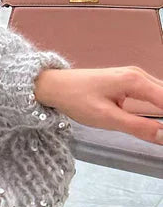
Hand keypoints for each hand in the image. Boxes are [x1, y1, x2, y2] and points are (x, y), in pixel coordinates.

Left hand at [34, 67, 162, 144]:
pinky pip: (153, 93)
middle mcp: (139, 74)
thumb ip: (139, 127)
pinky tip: (159, 119)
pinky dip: (159, 106)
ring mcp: (134, 76)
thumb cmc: (76, 99)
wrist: (54, 85)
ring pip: (162, 94)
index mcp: (135, 81)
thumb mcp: (107, 118)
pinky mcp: (129, 81)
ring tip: (161, 132)